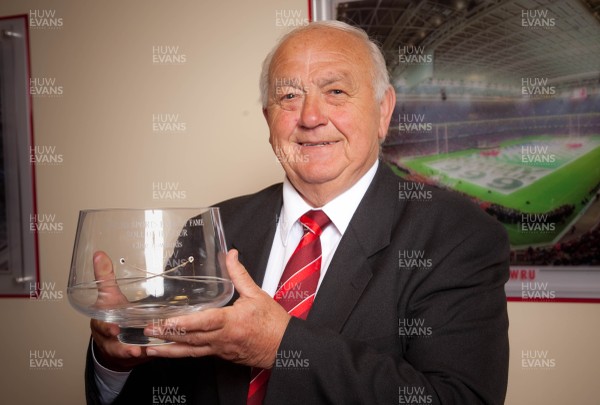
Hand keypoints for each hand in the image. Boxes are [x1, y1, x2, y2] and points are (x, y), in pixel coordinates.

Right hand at [90, 251, 150, 370]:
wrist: (112, 337)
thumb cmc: (111, 313)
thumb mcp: (108, 294)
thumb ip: (105, 276)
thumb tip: (99, 253)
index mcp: (102, 321)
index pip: (101, 324)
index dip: (106, 327)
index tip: (113, 328)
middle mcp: (108, 337)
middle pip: (112, 342)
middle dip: (120, 345)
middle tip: (130, 347)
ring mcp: (119, 347)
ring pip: (124, 352)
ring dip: (131, 353)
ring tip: (139, 352)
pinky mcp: (131, 354)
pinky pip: (137, 357)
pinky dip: (143, 356)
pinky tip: (150, 354)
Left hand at [143, 249, 290, 368]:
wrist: (284, 347)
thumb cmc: (273, 323)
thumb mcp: (256, 294)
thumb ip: (239, 274)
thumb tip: (230, 255)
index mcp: (231, 322)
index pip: (203, 323)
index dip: (183, 323)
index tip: (166, 322)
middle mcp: (223, 339)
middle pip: (191, 339)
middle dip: (167, 335)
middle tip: (147, 331)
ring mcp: (221, 350)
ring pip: (191, 352)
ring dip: (170, 350)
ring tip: (150, 348)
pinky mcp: (222, 356)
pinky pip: (199, 355)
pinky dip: (183, 353)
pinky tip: (171, 351)